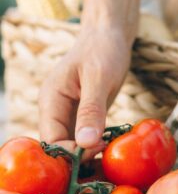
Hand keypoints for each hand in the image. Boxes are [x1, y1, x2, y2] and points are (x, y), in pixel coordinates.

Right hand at [38, 0, 150, 157]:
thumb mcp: (98, 78)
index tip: (95, 153)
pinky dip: (96, 142)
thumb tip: (86, 143)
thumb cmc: (103, 50)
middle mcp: (56, 108)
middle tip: (105, 158)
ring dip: (88, 151)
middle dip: (79, 156)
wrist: (110, 35)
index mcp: (51, 99)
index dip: (69, 152)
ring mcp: (70, 110)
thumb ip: (91, 109)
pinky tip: (110, 145)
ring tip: (109, 155)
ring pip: (73, 141)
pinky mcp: (85, 111)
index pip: (51, 138)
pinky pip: (86, 133)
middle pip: (60, 143)